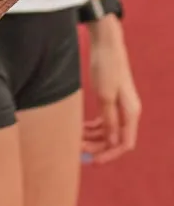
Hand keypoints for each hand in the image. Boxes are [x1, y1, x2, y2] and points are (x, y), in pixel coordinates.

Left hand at [83, 17, 140, 164]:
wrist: (106, 44)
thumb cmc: (107, 67)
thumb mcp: (105, 96)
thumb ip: (109, 120)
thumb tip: (112, 142)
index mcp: (130, 113)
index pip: (124, 144)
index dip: (109, 155)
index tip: (93, 161)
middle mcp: (127, 112)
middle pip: (114, 139)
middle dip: (97, 146)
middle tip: (78, 149)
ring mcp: (119, 106)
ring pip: (107, 131)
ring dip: (92, 137)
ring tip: (75, 139)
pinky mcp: (110, 100)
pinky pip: (103, 120)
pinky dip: (92, 127)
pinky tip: (80, 129)